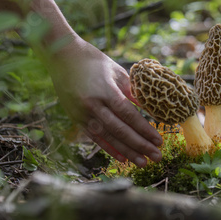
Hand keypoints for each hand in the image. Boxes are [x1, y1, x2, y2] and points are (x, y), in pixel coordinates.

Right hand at [47, 37, 162, 166]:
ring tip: (143, 162)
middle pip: (120, 130)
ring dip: (127, 152)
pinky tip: (123, 159)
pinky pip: (95, 138)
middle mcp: (93, 105)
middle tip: (157, 157)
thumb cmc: (93, 61)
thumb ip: (132, 91)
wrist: (62, 57)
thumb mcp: (116, 71)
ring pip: (108, 137)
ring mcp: (82, 113)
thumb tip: (149, 109)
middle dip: (140, 145)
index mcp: (105, 90)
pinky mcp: (76, 118)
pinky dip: (109, 149)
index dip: (144, 129)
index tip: (158, 140)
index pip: (128, 115)